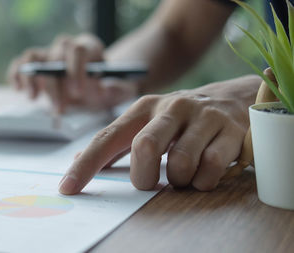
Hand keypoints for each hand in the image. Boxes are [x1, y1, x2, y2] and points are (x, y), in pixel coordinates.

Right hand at [8, 34, 138, 112]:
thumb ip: (118, 90)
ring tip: (34, 98)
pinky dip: (16, 74)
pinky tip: (19, 90)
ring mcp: (49, 54)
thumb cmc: (107, 88)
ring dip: (32, 78)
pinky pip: (21, 63)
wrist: (96, 89)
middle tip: (59, 108)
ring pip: (34, 56)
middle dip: (56, 84)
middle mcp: (67, 46)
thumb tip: (105, 88)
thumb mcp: (120, 91)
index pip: (79, 51)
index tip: (77, 93)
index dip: (76, 71)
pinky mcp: (35, 65)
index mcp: (90, 47)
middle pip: (55, 56)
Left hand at [58, 75, 260, 193]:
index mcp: (142, 108)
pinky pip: (211, 169)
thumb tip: (79, 159)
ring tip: (182, 173)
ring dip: (178, 180)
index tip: (68, 188)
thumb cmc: (179, 120)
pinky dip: (203, 181)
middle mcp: (170, 107)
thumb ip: (116, 142)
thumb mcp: (146, 122)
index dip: (85, 165)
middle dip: (144, 176)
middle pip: (145, 147)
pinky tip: (202, 173)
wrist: (232, 99)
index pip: (107, 137)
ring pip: (181, 162)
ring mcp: (202, 116)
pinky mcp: (230, 130)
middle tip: (150, 181)